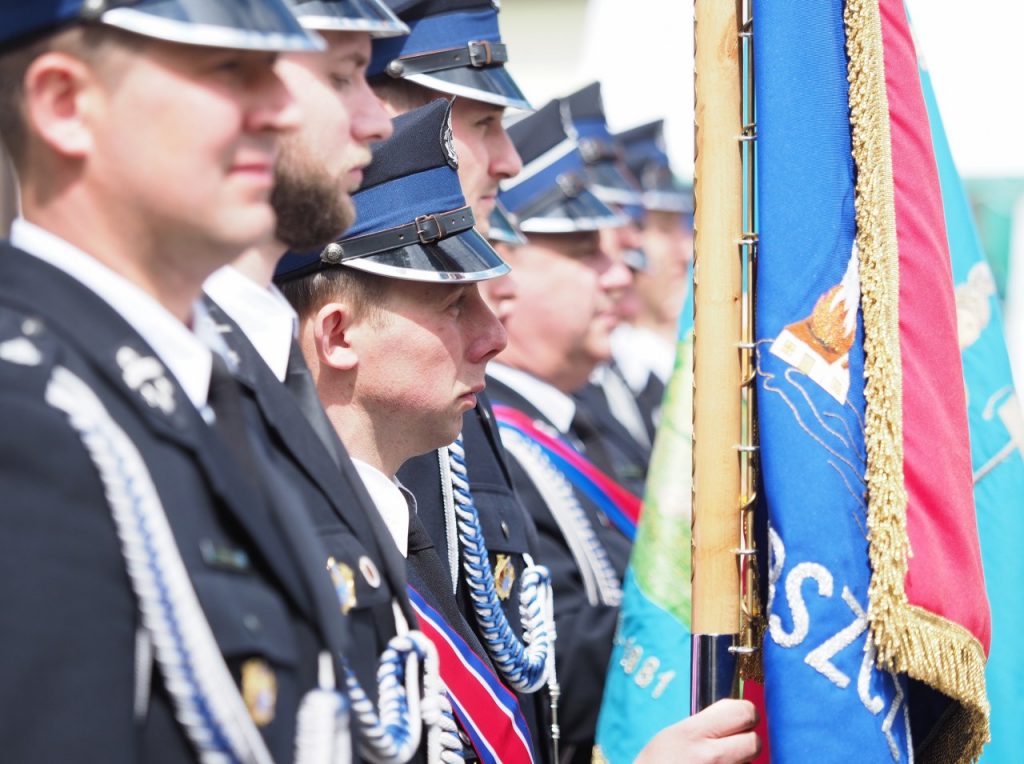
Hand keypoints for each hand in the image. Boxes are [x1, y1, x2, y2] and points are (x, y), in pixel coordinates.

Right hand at [635, 699, 760, 763]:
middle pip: (755, 742)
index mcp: (693, 734)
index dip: (746, 714)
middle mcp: (710, 757)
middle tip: (732, 745)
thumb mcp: (674, 735)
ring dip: (739, 762)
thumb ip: (706, 724)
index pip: (743, 712)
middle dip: (747, 742)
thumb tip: (737, 716)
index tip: (740, 719)